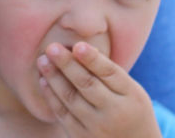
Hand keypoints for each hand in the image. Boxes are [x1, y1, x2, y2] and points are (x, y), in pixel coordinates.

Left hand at [37, 42, 160, 137]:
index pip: (110, 73)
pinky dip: (51, 96)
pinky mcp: (82, 137)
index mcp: (131, 96)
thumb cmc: (130, 110)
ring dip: (54, 77)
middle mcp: (115, 113)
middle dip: (67, 65)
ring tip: (43, 60)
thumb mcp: (132, 91)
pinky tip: (43, 80)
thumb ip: (109, 73)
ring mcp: (98, 127)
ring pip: (71, 98)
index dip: (93, 60)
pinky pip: (63, 114)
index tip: (78, 46)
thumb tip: (79, 48)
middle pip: (87, 84)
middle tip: (51, 48)